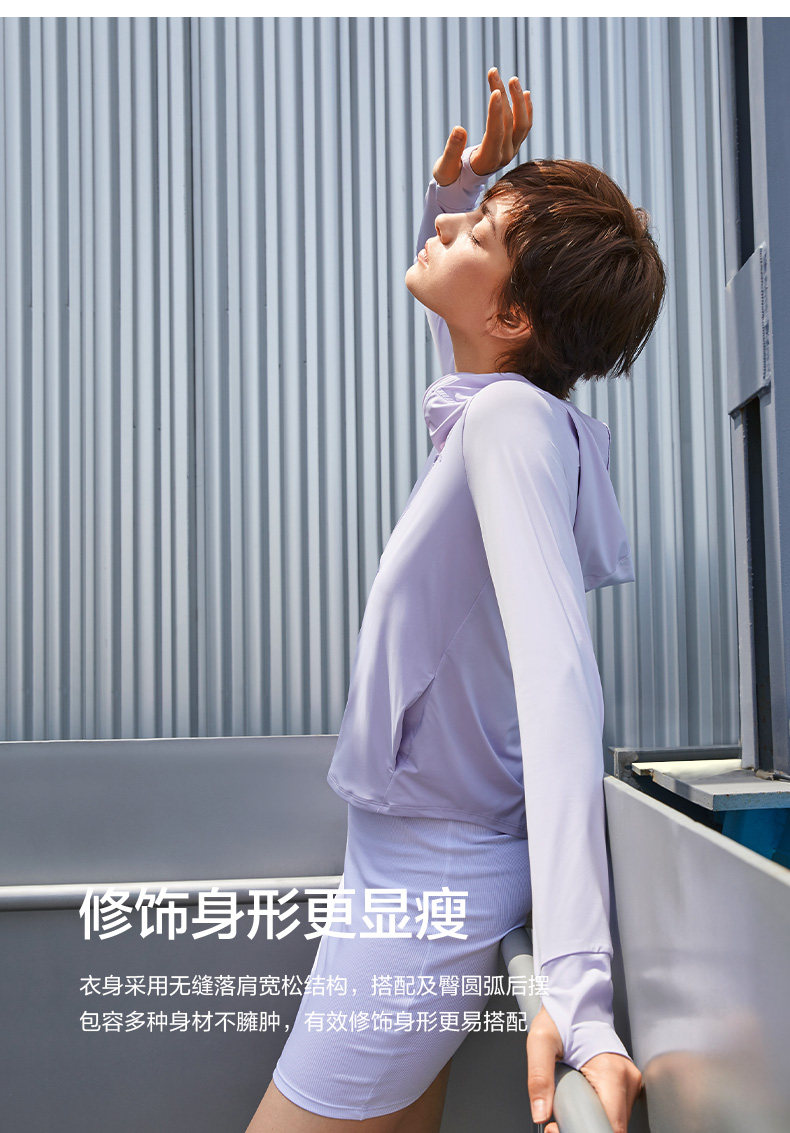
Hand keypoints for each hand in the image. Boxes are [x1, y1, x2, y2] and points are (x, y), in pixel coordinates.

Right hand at [432, 66, 532, 187]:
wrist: (462, 185)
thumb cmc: (450, 176)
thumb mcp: (444, 168)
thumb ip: (452, 151)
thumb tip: (459, 129)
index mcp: (488, 162)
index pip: (496, 134)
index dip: (496, 113)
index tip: (495, 90)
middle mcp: (504, 156)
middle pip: (509, 123)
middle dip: (502, 96)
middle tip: (493, 72)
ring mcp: (511, 151)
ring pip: (521, 123)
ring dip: (518, 100)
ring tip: (512, 79)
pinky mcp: (513, 145)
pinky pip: (524, 126)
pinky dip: (526, 109)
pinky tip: (525, 92)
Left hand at [526, 1004, 644, 1132]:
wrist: (577, 999)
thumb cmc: (562, 1015)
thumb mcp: (541, 1041)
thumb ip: (539, 1077)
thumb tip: (540, 1112)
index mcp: (612, 1070)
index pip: (612, 1125)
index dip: (585, 1132)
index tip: (557, 1127)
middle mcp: (628, 1079)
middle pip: (613, 1127)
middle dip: (583, 1129)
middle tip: (555, 1121)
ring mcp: (630, 1082)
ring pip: (614, 1122)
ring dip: (589, 1122)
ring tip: (564, 1106)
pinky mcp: (626, 1084)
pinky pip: (614, 1111)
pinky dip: (595, 1114)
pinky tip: (578, 1102)